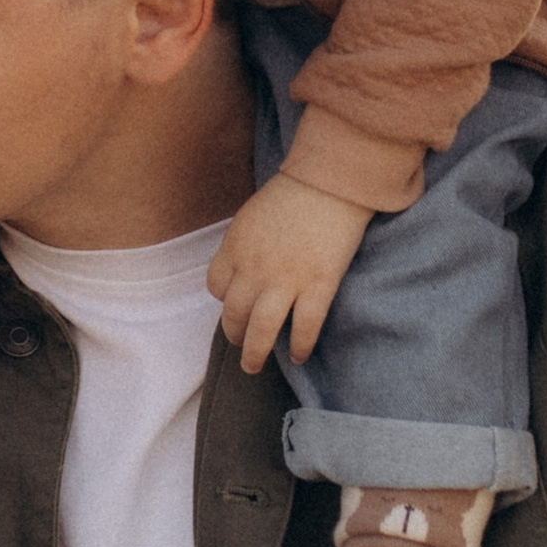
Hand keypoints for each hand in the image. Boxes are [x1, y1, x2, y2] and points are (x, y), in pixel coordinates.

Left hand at [206, 171, 371, 371]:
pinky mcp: (318, 286)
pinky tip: (298, 355)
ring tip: (254, 366)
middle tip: (240, 345)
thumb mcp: (252, 215)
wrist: (330, 181)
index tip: (235, 304)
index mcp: (235, 247)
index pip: (216, 286)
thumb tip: (245, 272)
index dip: (224, 299)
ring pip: (262, 330)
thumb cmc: (293, 193)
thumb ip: (244, 245)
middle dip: (235, 334)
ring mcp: (286, 280)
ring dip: (255, 353)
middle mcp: (254, 269)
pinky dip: (299, 346)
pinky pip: (304, 327)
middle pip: (234, 314)